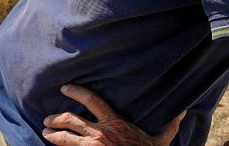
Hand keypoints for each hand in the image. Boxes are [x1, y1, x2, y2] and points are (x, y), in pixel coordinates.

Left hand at [42, 84, 184, 145]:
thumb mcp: (161, 141)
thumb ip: (169, 127)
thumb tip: (182, 113)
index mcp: (115, 123)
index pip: (91, 100)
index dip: (76, 91)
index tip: (65, 88)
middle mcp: (100, 133)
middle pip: (70, 119)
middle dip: (55, 118)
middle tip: (47, 119)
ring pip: (65, 138)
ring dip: (52, 134)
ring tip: (45, 132)